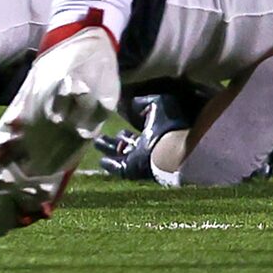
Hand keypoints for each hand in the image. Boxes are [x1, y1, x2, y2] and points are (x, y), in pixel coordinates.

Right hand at [96, 85, 213, 180]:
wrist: (176, 150)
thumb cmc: (170, 124)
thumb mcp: (157, 104)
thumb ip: (143, 103)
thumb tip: (132, 104)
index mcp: (156, 129)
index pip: (140, 124)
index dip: (131, 120)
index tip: (120, 114)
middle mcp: (147, 145)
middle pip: (129, 141)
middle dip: (117, 137)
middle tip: (103, 132)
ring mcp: (139, 159)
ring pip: (121, 153)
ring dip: (109, 149)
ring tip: (96, 143)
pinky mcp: (133, 170)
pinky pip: (119, 167)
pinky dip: (110, 164)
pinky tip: (102, 161)